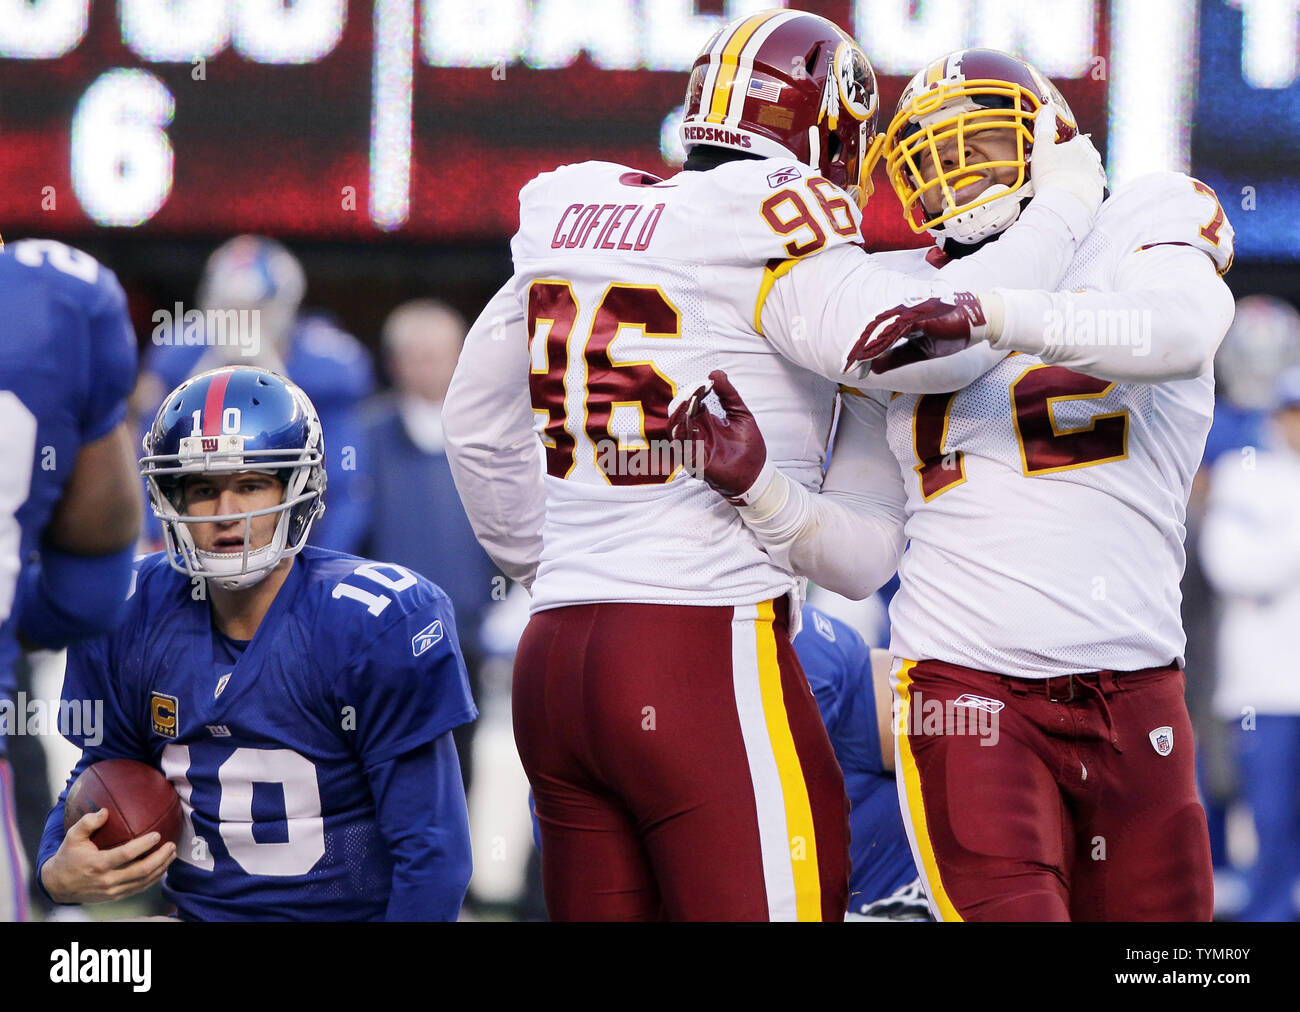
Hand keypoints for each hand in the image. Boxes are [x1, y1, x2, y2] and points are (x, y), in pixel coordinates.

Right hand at [41, 808, 176, 904]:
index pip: (126, 855)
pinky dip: (153, 878)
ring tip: (172, 854)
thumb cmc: (68, 857)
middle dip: (160, 858)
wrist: (57, 885)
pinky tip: (162, 867)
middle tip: (172, 845)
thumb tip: (106, 811)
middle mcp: (107, 880)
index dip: (144, 845)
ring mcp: (112, 891)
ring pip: (143, 882)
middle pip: (141, 871)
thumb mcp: (72, 837)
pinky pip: (139, 889)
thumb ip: (87, 822)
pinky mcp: (115, 896)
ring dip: (161, 868)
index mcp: (98, 864)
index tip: (157, 835)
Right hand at [666, 370, 766, 501]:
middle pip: (679, 413)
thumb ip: (728, 394)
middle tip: (697, 390)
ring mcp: (693, 447)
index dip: (695, 391)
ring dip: (680, 414)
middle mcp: (696, 432)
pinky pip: (682, 446)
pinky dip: (682, 433)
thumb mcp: (740, 413)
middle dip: (685, 400)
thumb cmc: (748, 446)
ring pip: (675, 428)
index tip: (706, 383)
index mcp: (705, 420)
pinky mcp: (694, 462)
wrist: (756, 474)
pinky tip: (688, 421)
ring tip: (690, 401)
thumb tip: (716, 372)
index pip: (692, 402)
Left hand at [846, 293, 986, 372]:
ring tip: (854, 363)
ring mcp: (911, 314)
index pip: (877, 334)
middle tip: (845, 367)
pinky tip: (873, 355)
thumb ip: (897, 357)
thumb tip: (874, 367)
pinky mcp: (921, 318)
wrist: (980, 321)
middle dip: (858, 349)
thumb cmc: (951, 332)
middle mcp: (904, 314)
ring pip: (881, 330)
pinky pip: (896, 331)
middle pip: (874, 330)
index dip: (862, 350)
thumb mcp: (920, 352)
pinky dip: (883, 343)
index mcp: (903, 320)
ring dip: (867, 347)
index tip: (850, 368)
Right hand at [1028, 102, 1105, 216]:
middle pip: (1085, 156)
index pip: (1077, 141)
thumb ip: (1043, 128)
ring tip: (1066, 184)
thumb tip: (1046, 108)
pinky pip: (1090, 190)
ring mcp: (1095, 176)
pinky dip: (1083, 192)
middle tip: (1061, 170)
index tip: (1060, 153)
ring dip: (1080, 176)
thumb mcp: (1042, 148)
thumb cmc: (1051, 175)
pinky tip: (1072, 197)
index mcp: (1078, 146)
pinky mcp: (1096, 193)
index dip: (1068, 146)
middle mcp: (1091, 159)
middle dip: (1076, 161)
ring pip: (1088, 173)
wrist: (1065, 204)